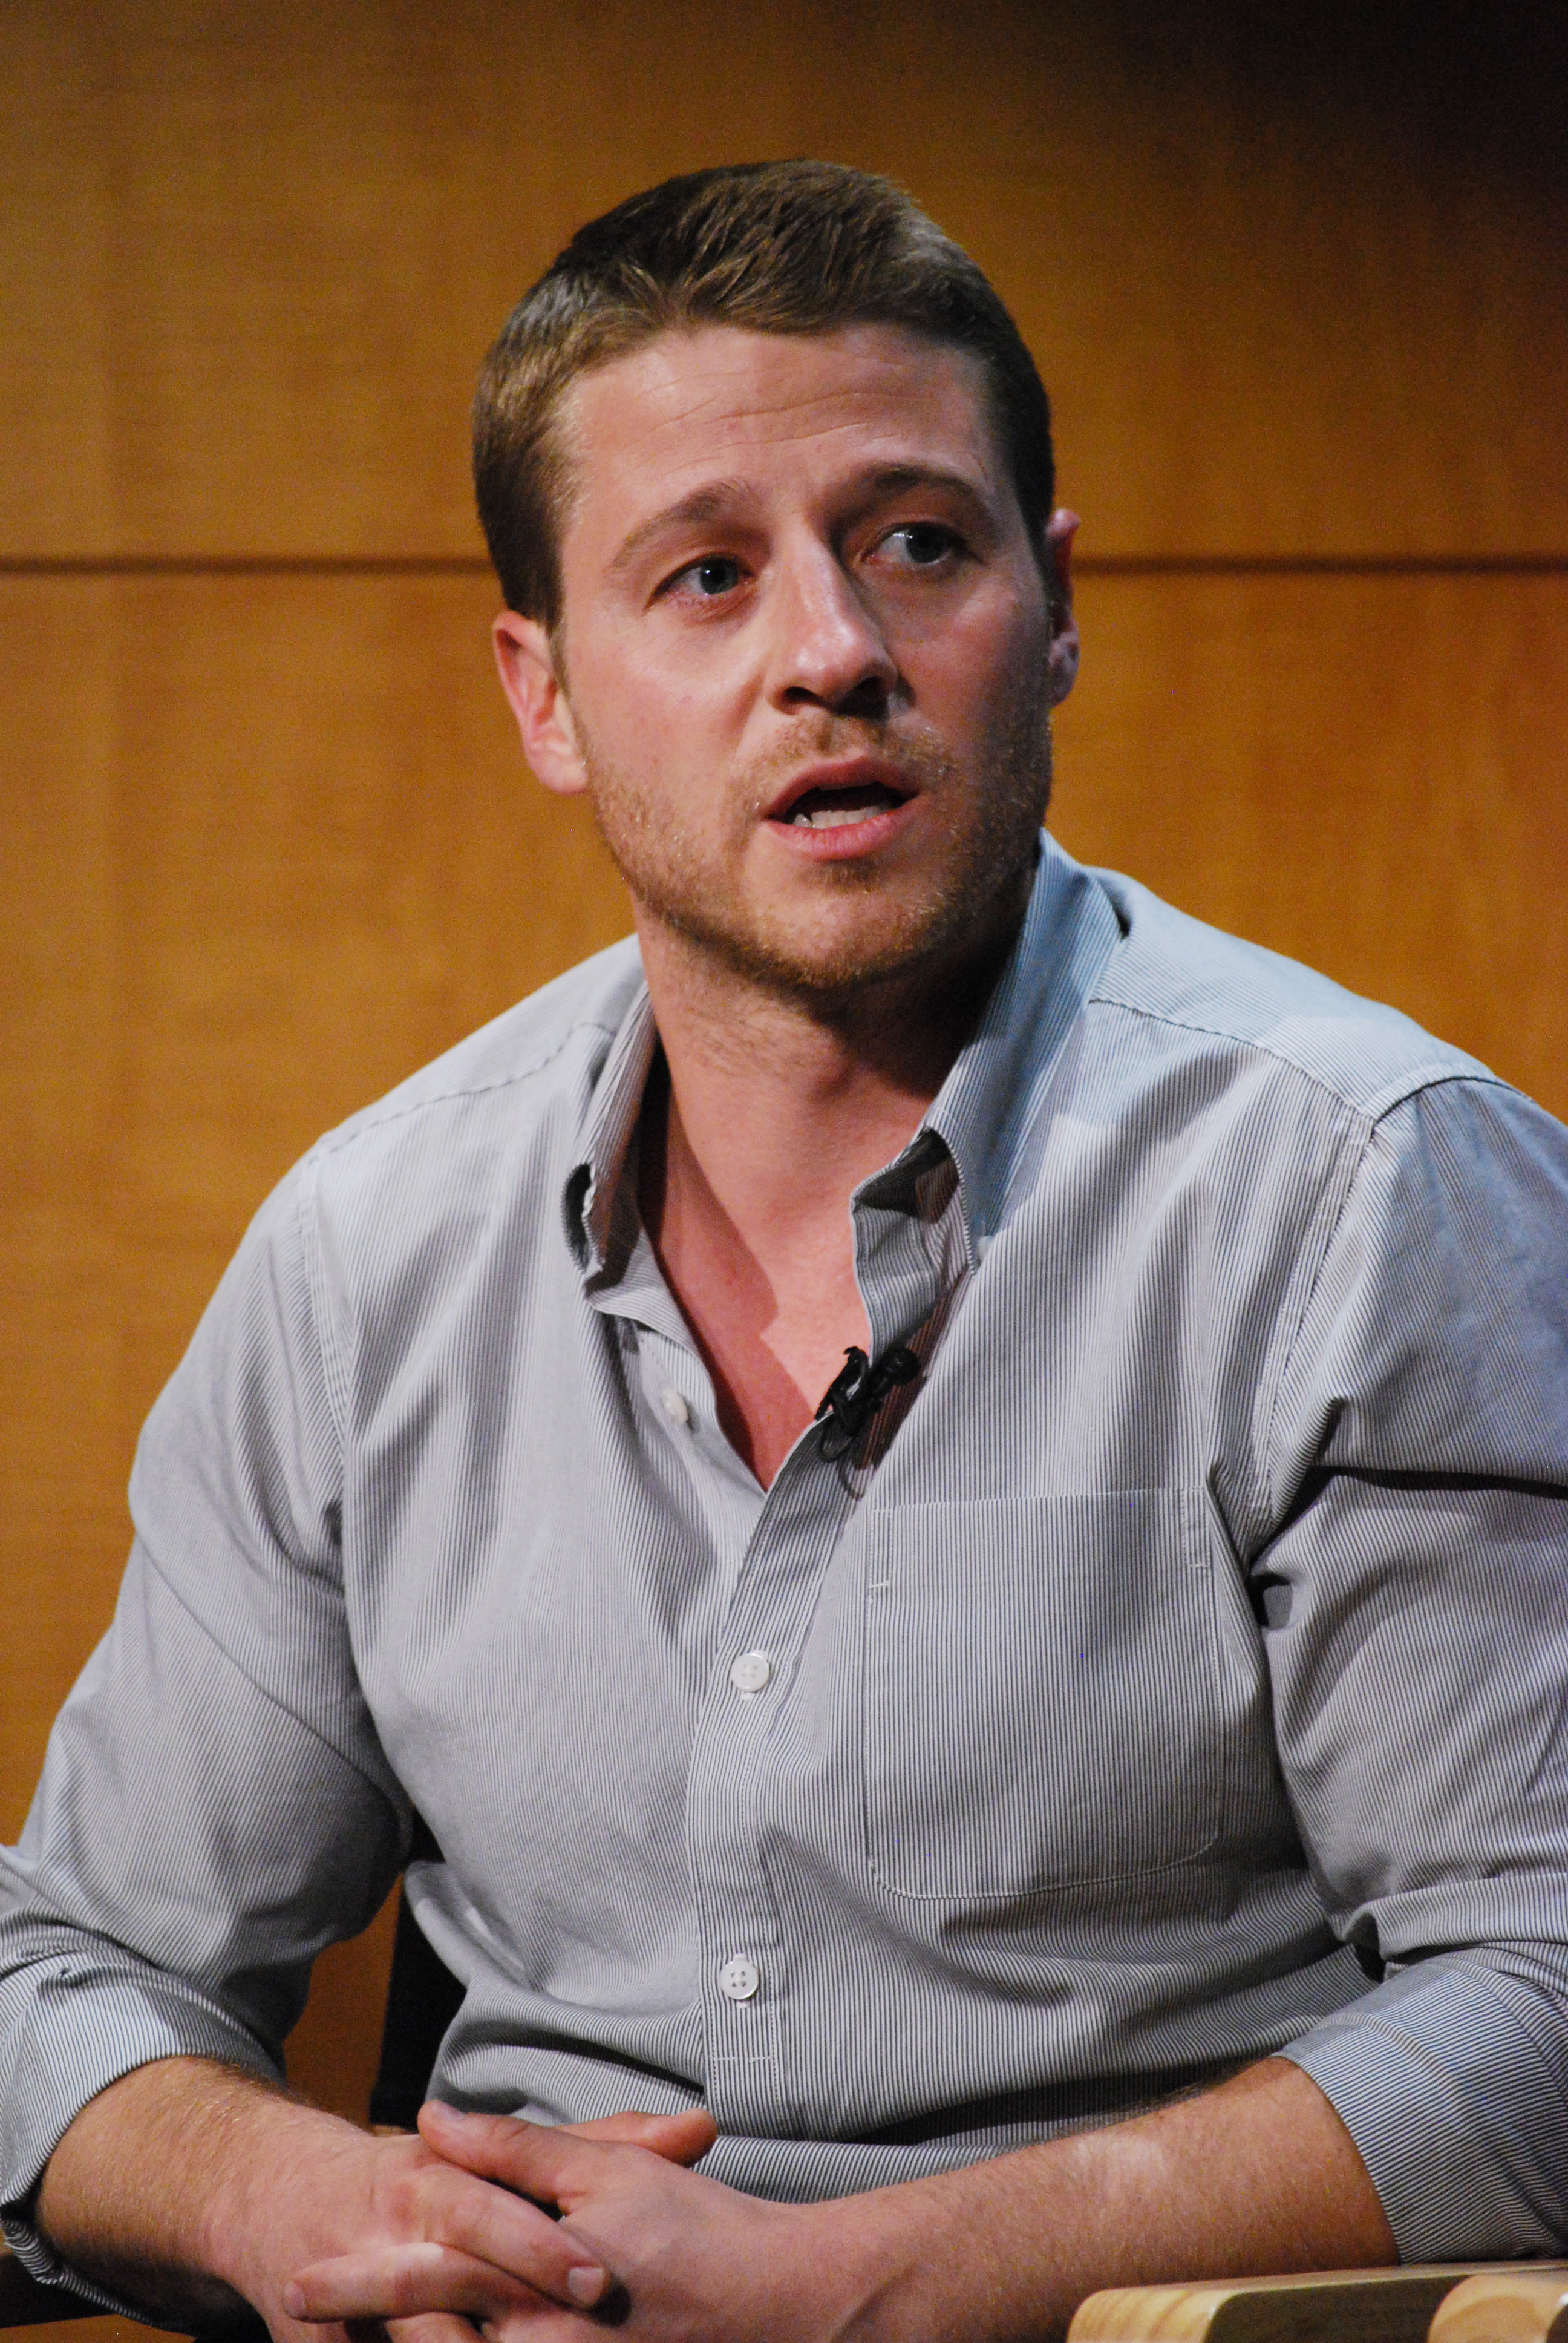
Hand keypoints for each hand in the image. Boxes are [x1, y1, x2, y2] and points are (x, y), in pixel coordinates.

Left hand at [284, 2102, 864, 2342]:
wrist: (782, 2309)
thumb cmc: (697, 2234)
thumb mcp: (605, 2170)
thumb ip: (514, 2148)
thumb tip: (433, 2120)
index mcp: (532, 2281)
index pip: (426, 2276)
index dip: (361, 2278)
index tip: (298, 2282)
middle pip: (431, 2340)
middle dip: (368, 2329)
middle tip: (305, 2315)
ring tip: (362, 2340)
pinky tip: (449, 2342)